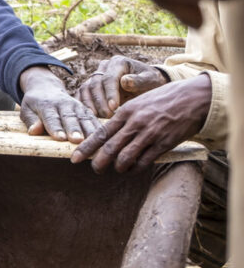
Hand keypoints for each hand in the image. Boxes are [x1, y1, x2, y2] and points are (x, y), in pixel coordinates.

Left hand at [19, 66, 100, 142]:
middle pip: (69, 118)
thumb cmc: (34, 104)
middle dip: (74, 129)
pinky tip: (105, 138)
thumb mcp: (26, 109)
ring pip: (84, 118)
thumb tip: (34, 130)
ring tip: (94, 142)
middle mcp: (63, 105)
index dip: (55, 128)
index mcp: (47, 105)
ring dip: (89, 130)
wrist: (46, 88)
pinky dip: (99, 128)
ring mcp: (76, 106)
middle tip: (77, 140)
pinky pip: (93, 119)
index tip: (60, 138)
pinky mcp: (85, 110)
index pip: (51, 118)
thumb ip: (31, 120)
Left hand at [71, 74, 210, 172]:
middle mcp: (134, 124)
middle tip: (95, 169)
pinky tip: (133, 169)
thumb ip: (123, 118)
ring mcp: (149, 135)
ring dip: (118, 167)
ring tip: (117, 169)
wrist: (192, 98)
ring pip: (125, 158)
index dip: (86, 148)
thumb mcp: (138, 103)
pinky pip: (143, 162)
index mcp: (125, 112)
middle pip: (109, 149)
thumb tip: (107, 134)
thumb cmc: (162, 100)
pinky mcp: (163, 144)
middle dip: (98, 163)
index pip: (100, 134)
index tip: (75, 159)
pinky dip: (135, 168)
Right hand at [75, 56, 167, 117]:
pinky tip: (90, 116)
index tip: (114, 107)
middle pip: (94, 83)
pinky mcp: (91, 86)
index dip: (110, 93)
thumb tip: (125, 81)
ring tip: (100, 117)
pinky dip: (84, 105)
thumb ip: (139, 80)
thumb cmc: (150, 82)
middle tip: (108, 115)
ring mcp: (96, 76)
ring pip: (86, 89)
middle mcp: (104, 67)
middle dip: (99, 101)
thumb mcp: (150, 80)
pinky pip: (82, 95)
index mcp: (118, 62)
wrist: (147, 84)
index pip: (109, 77)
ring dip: (90, 104)